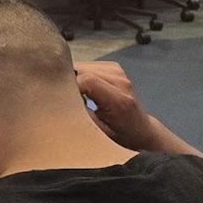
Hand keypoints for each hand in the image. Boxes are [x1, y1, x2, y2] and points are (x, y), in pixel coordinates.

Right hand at [74, 61, 198, 154]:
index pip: (86, 80)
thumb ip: (81, 116)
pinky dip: (81, 75)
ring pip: (83, 66)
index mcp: (119, 101)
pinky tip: (85, 88)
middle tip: (67, 99)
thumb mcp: (98, 133)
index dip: (70, 88)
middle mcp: (121, 81)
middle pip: (82, 70)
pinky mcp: (114, 67)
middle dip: (70, 82)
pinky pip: (88, 66)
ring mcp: (119, 72)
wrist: (141, 130)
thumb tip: (60, 103)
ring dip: (75, 78)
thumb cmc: (120, 137)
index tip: (63, 101)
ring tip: (76, 94)